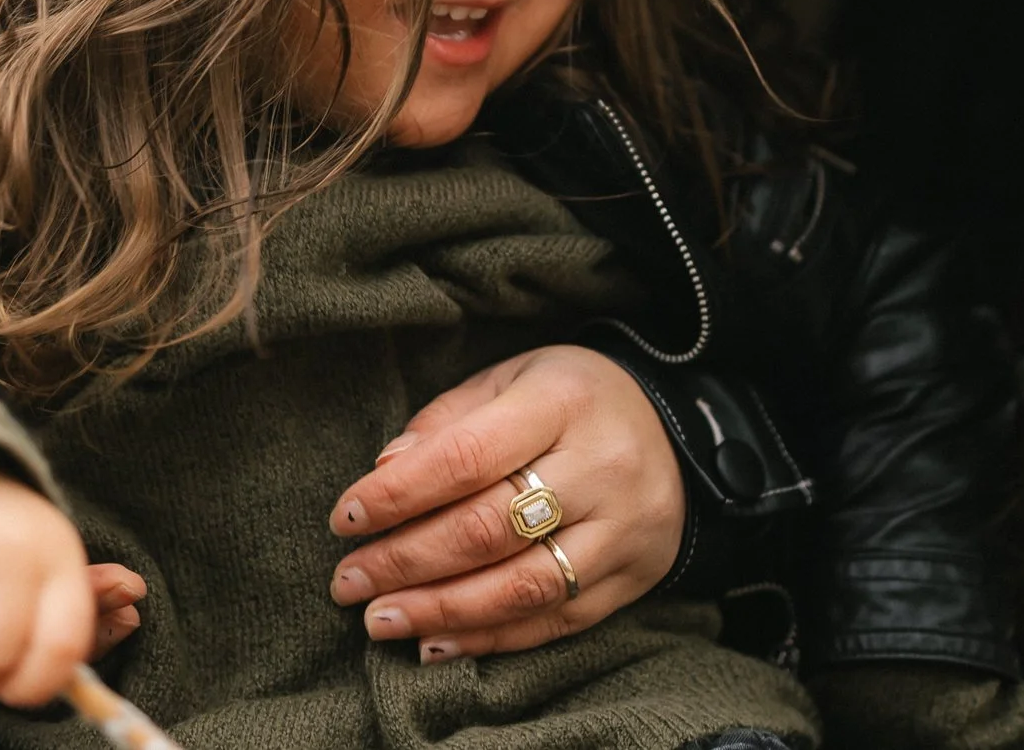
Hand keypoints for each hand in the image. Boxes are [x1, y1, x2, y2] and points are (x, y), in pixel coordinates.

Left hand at [324, 345, 684, 660]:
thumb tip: (384, 472)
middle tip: (348, 581)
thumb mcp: (512, 379)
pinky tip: (438, 643)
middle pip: (489, 529)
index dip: (399, 494)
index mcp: (562, 401)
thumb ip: (448, 421)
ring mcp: (624, 529)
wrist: (678, 430)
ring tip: (383, 621)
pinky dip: (492, 638)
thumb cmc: (571, 400)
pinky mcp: (634, 577)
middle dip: (407, 562)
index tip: (345, 518)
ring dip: (442, 612)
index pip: (466, 456)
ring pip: (523, 586)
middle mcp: (602, 466)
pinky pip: (556, 620)